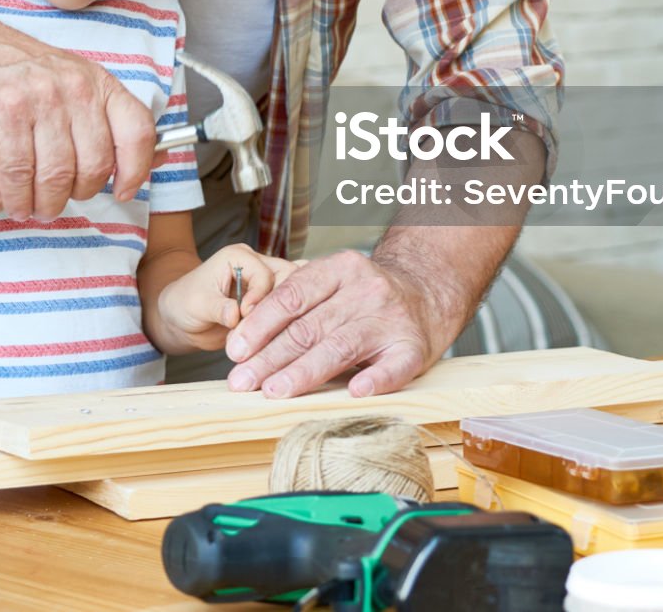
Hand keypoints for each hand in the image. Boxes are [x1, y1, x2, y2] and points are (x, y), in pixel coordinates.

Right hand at [0, 25, 156, 219]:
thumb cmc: (19, 70)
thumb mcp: (73, 80)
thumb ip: (107, 119)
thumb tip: (154, 160)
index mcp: (97, 82)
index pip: (136, 132)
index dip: (136, 171)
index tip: (124, 192)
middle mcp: (74, 88)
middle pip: (95, 164)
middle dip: (80, 194)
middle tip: (63, 199)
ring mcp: (39, 100)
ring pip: (57, 175)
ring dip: (46, 203)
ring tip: (37, 207)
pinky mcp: (4, 116)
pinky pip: (19, 174)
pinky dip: (17, 197)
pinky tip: (14, 201)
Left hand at [154, 243, 294, 352]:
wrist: (183, 320)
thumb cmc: (185, 303)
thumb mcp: (197, 305)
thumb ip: (218, 308)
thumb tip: (236, 316)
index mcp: (239, 257)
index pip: (265, 274)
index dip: (260, 297)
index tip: (246, 315)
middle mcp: (257, 267)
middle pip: (288, 280)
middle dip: (279, 306)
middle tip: (264, 328)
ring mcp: (266, 286)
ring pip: (292, 297)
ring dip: (282, 318)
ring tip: (265, 336)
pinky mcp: (270, 305)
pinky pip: (287, 313)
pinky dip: (283, 326)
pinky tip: (273, 339)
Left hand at [223, 250, 455, 398]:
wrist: (427, 294)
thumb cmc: (365, 298)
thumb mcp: (332, 285)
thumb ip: (295, 306)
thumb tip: (243, 345)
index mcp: (339, 269)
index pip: (291, 297)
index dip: (259, 324)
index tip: (235, 349)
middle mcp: (365, 289)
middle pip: (309, 326)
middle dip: (270, 356)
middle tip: (243, 381)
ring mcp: (391, 318)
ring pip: (340, 346)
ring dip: (304, 372)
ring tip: (275, 391)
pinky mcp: (413, 347)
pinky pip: (393, 366)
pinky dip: (375, 379)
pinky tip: (354, 392)